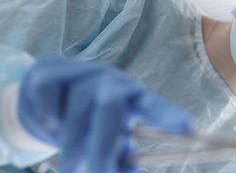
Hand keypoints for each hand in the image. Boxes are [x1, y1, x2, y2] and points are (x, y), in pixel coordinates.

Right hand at [17, 55, 190, 172]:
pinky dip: (48, 114)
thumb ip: (122, 159)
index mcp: (134, 98)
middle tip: (97, 172)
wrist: (50, 89)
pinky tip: (51, 126)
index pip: (154, 105)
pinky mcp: (52, 71)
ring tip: (71, 168)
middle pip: (110, 108)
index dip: (168, 116)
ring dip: (71, 143)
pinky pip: (49, 94)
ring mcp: (83, 73)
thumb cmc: (93, 120)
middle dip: (103, 145)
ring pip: (76, 110)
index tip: (186, 129)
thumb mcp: (112, 140)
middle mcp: (112, 82)